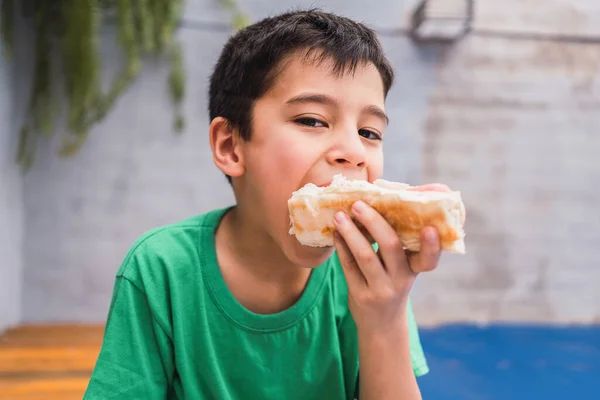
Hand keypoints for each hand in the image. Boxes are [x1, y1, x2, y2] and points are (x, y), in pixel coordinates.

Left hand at [332, 184, 448, 332]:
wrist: (382, 324)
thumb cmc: (393, 283)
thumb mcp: (403, 268)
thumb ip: (400, 241)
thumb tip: (386, 200)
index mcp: (415, 268)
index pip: (429, 259)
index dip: (432, 245)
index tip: (430, 228)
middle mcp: (401, 280)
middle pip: (390, 246)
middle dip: (374, 222)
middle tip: (358, 204)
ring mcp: (381, 289)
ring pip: (365, 256)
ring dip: (351, 232)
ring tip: (339, 215)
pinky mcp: (361, 296)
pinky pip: (349, 267)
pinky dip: (341, 247)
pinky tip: (335, 233)